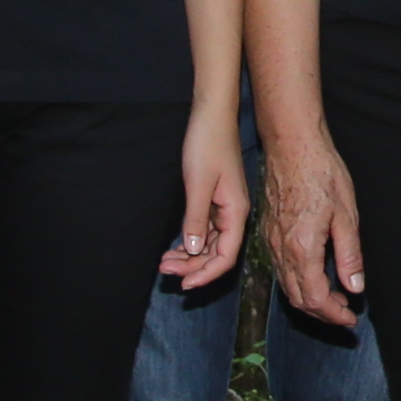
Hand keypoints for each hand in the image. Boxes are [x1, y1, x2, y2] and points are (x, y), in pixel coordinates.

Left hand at [163, 111, 250, 290]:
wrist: (212, 116)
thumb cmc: (208, 144)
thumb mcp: (198, 183)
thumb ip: (196, 219)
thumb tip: (194, 251)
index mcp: (236, 213)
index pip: (225, 256)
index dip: (206, 274)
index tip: (184, 284)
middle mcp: (234, 215)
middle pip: (217, 254)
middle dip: (192, 267)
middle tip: (164, 270)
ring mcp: (225, 209)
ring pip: (210, 244)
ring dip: (189, 257)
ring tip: (165, 262)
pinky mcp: (215, 201)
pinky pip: (205, 231)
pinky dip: (191, 241)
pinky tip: (175, 246)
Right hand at [262, 124, 368, 329]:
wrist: (291, 144)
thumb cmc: (321, 172)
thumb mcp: (346, 215)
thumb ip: (349, 255)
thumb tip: (355, 287)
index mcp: (302, 248)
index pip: (316, 298)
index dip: (334, 315)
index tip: (350, 319)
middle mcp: (280, 249)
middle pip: (298, 298)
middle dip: (322, 313)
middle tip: (345, 313)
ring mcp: (270, 241)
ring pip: (287, 286)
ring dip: (310, 299)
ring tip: (334, 298)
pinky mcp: (267, 232)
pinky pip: (279, 269)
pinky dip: (297, 283)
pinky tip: (315, 276)